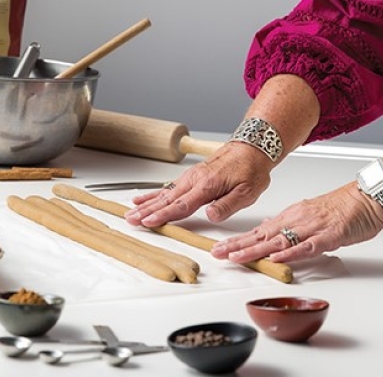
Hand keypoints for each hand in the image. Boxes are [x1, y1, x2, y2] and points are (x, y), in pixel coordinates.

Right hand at [124, 142, 274, 226]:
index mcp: (207, 186)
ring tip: (130, 212)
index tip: (149, 221)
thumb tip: (210, 216)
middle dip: (147, 211)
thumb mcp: (247, 192)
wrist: (252, 148)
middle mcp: (195, 180)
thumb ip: (227, 205)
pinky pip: (168, 187)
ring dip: (146, 204)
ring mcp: (190, 177)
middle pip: (167, 199)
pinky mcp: (190, 177)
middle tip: (131, 219)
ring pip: (164, 193)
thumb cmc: (251, 170)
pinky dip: (153, 193)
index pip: (181, 205)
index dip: (164, 215)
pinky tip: (142, 199)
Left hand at [211, 182, 382, 263]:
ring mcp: (311, 229)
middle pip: (262, 236)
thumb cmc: (342, 207)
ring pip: (278, 242)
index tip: (219, 249)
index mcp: (290, 217)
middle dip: (238, 246)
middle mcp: (296, 221)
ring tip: (236, 257)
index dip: (237, 241)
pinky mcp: (329, 236)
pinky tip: (276, 259)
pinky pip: (307, 247)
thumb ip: (285, 224)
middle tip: (217, 254)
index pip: (257, 232)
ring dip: (256, 250)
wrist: (368, 197)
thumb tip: (265, 230)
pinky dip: (291, 254)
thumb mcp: (306, 214)